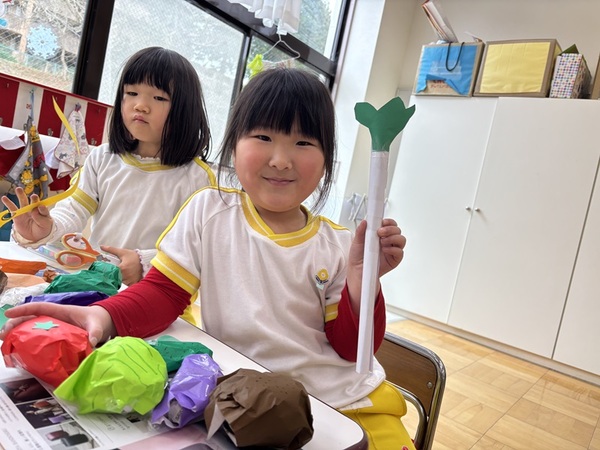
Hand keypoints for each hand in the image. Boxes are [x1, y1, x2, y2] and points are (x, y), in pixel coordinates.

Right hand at [0, 303, 115, 346]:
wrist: (102, 324)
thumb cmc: (97, 320)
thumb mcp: (97, 325)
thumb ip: (94, 332)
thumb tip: (91, 341)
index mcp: (60, 311)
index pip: (39, 307)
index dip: (23, 309)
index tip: (8, 313)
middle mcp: (53, 318)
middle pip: (29, 318)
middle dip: (14, 324)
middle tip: (3, 335)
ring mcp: (51, 328)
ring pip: (29, 328)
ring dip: (16, 334)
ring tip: (5, 344)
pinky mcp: (52, 337)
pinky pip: (36, 338)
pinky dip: (25, 343)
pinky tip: (17, 352)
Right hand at [1, 187, 53, 241]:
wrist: (35, 236)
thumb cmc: (43, 228)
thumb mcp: (46, 224)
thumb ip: (42, 217)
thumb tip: (36, 209)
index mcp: (42, 211)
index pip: (42, 207)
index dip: (41, 207)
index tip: (40, 207)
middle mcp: (34, 209)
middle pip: (34, 202)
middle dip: (34, 198)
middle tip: (33, 196)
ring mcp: (25, 212)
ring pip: (23, 202)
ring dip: (21, 195)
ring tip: (19, 189)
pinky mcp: (17, 216)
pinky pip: (12, 209)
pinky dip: (8, 203)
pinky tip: (4, 198)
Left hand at [100, 246, 141, 285]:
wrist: (147, 260)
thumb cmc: (134, 257)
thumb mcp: (123, 252)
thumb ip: (111, 250)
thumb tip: (101, 246)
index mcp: (121, 268)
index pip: (110, 273)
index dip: (108, 271)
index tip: (108, 270)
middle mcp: (125, 276)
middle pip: (114, 278)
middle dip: (115, 274)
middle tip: (119, 270)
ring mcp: (130, 281)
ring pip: (120, 282)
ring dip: (120, 278)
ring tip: (125, 272)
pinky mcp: (133, 283)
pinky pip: (127, 285)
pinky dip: (127, 282)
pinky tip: (129, 277)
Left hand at [347, 219, 405, 308]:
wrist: (358, 271)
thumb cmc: (358, 257)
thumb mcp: (356, 242)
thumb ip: (361, 231)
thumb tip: (365, 222)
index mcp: (380, 235)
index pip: (390, 224)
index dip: (388, 222)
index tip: (382, 222)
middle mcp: (388, 241)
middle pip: (397, 230)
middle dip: (390, 229)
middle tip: (380, 232)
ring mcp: (392, 250)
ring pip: (401, 239)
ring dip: (392, 238)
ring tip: (382, 242)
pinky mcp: (395, 259)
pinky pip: (400, 252)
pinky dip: (393, 249)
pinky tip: (385, 250)